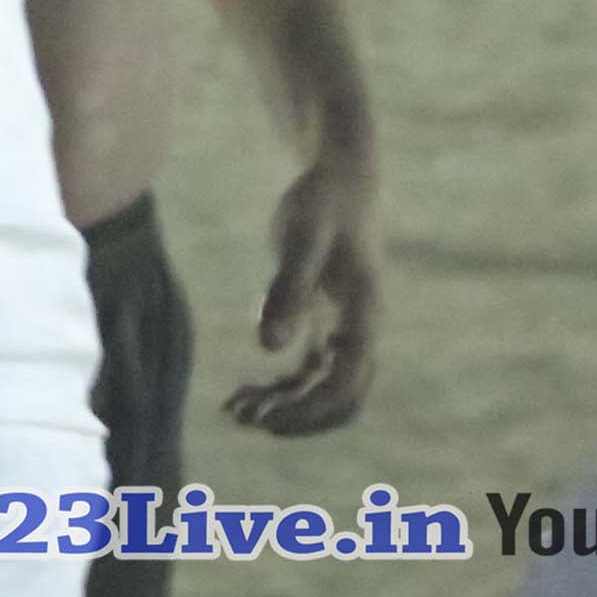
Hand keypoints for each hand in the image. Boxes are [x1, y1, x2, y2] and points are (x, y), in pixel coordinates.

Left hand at [222, 147, 380, 435]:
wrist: (336, 176)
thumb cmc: (321, 203)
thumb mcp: (301, 241)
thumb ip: (286, 291)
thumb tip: (267, 348)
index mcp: (364, 314)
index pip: (347, 383)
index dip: (309, 409)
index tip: (265, 419)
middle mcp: (360, 329)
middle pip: (342, 399)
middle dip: (298, 418)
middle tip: (245, 420)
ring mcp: (342, 328)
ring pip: (322, 389)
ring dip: (284, 407)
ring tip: (232, 410)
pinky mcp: (322, 321)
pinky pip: (307, 371)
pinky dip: (279, 387)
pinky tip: (241, 391)